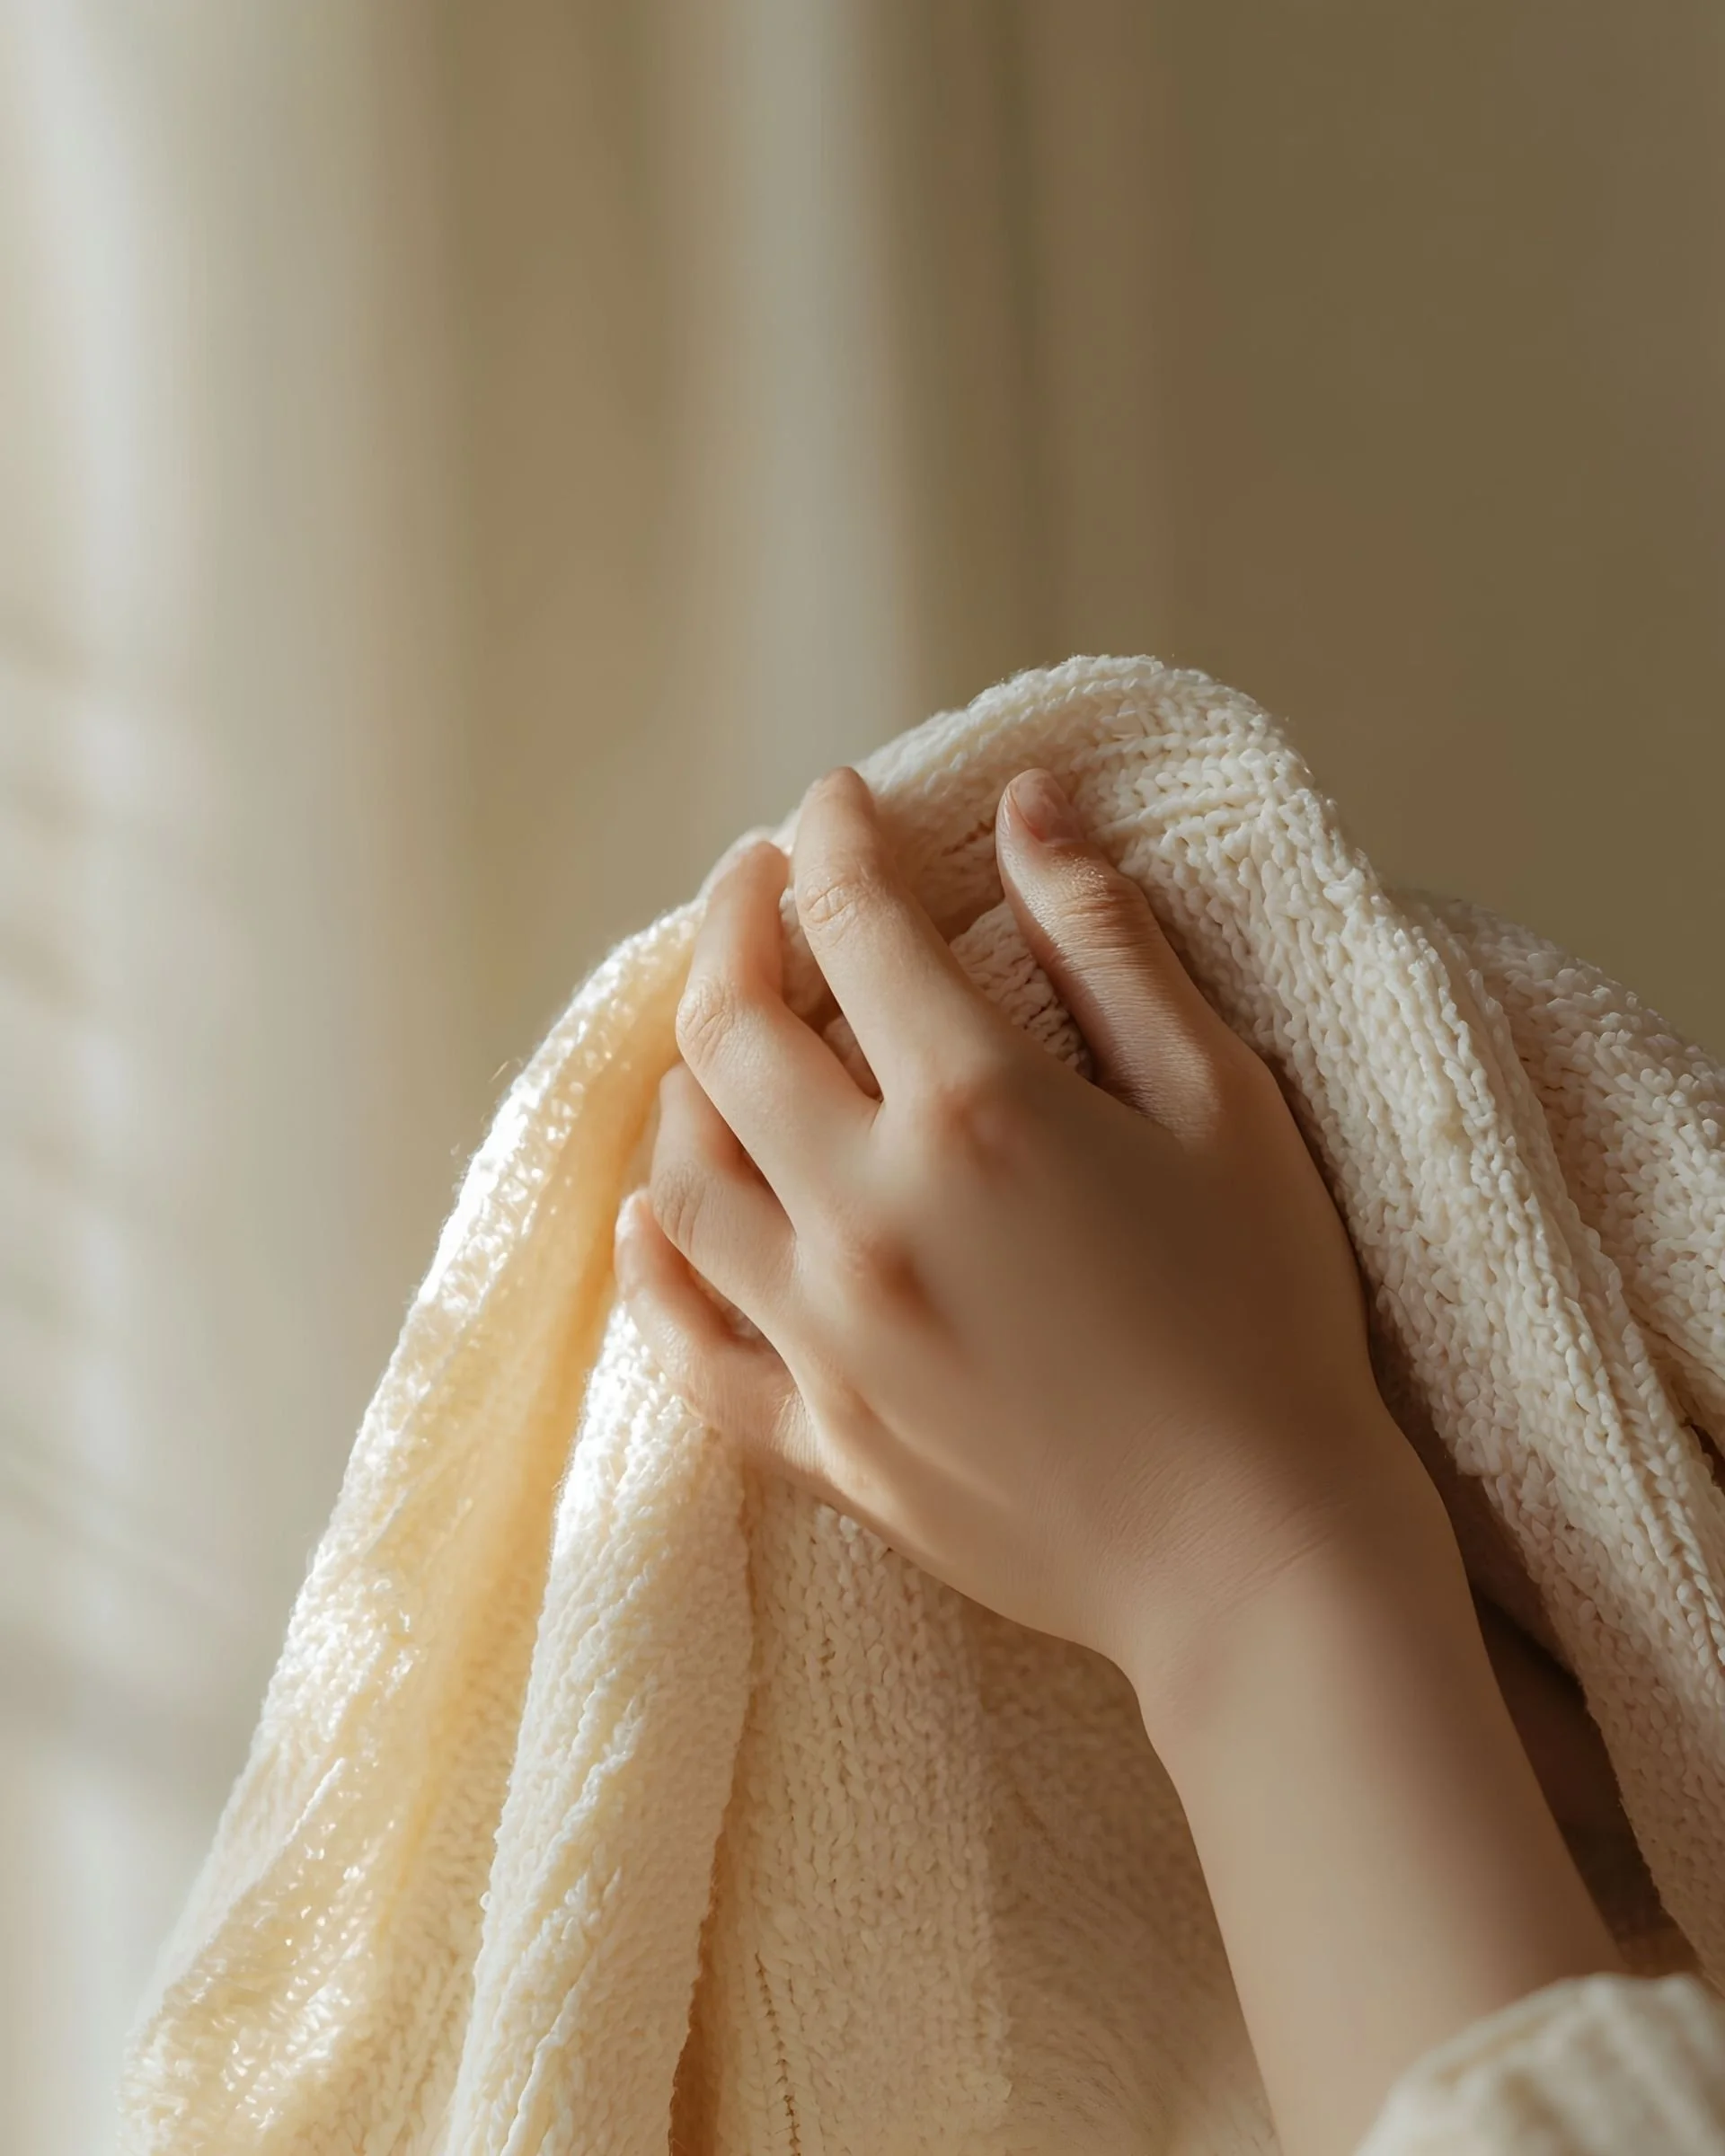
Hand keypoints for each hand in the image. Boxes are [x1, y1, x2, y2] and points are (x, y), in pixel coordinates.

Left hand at [614, 763, 1445, 1695]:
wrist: (1258, 1559)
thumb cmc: (1269, 1317)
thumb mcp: (1225, 1103)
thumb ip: (1113, 943)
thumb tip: (1028, 805)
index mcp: (978, 1112)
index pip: (856, 924)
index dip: (839, 838)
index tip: (840, 799)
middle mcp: (870, 1213)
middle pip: (735, 1032)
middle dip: (734, 925)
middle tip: (758, 883)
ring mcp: (828, 1336)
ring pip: (687, 1174)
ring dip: (687, 1080)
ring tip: (724, 1036)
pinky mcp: (823, 1440)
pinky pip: (692, 1344)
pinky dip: (657, 1267)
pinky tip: (654, 1214)